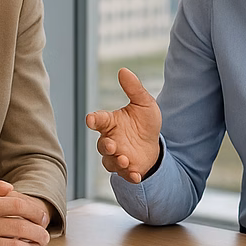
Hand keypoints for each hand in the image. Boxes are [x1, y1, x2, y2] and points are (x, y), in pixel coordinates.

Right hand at [85, 68, 161, 183]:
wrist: (154, 145)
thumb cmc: (144, 123)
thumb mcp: (144, 104)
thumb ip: (134, 89)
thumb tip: (123, 70)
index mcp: (110, 123)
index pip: (99, 120)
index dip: (94, 119)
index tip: (90, 119)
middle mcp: (110, 140)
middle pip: (102, 145)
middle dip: (106, 146)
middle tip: (112, 145)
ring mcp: (117, 156)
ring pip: (109, 161)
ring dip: (116, 162)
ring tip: (125, 160)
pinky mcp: (126, 168)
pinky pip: (123, 174)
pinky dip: (128, 175)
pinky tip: (136, 175)